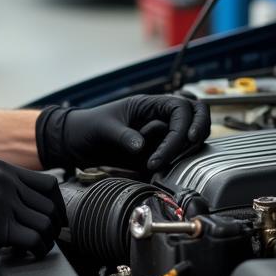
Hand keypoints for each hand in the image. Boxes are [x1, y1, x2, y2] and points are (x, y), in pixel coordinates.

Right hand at [0, 159, 66, 257]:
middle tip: (47, 238)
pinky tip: (27, 253)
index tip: (55, 219)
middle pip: (50, 206)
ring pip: (44, 224)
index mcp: (3, 169)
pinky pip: (29, 240)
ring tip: (36, 248)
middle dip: (53, 227)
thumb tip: (30, 206)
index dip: (57, 206)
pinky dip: (34, 250)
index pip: (49, 185)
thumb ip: (5, 186)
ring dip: (45, 241)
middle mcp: (5, 182)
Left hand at [35, 95, 209, 174]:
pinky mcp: (156, 151)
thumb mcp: (103, 129)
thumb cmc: (88, 127)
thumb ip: (123, 136)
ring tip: (160, 164)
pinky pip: (176, 155)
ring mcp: (159, 135)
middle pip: (196, 115)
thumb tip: (141, 147)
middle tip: (189, 148)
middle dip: (199, 130)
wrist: (76, 142)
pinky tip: (156, 170)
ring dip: (185, 150)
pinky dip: (175, 162)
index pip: (181, 108)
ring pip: (190, 137)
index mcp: (148, 105)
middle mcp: (158, 118)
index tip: (179, 143)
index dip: (185, 126)